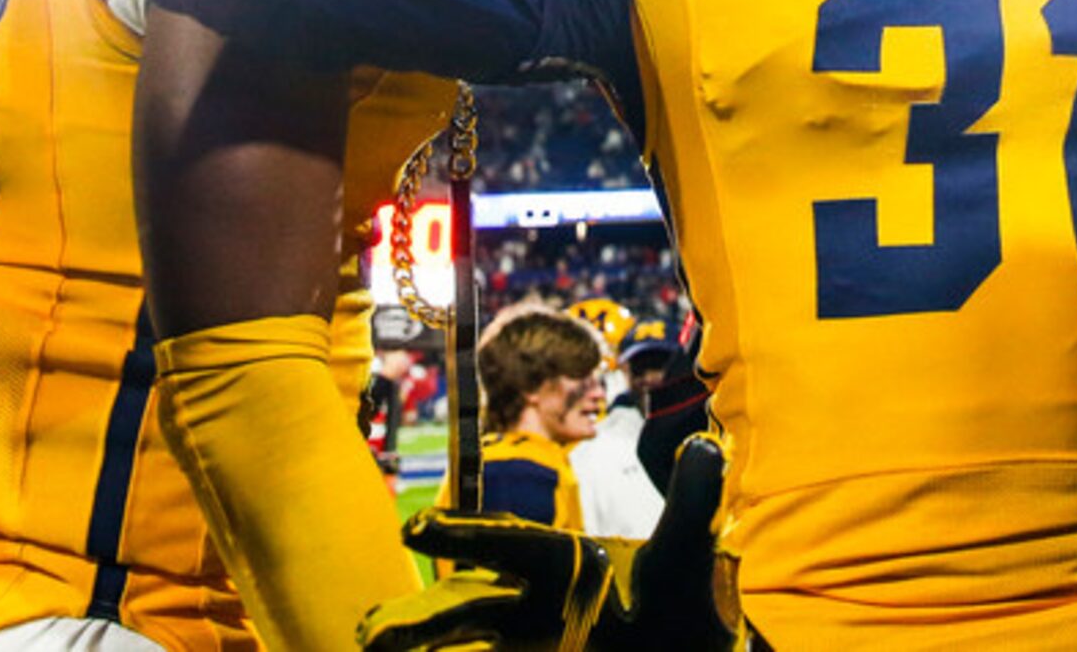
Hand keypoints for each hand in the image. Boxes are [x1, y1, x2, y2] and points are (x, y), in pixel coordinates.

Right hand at [361, 435, 734, 650]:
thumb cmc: (692, 608)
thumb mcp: (693, 557)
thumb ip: (693, 504)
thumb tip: (704, 446)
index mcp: (566, 563)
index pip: (511, 545)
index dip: (467, 536)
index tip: (417, 528)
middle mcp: (540, 605)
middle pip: (472, 606)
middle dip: (424, 617)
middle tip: (372, 632)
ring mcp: (537, 643)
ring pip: (468, 642)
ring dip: (423, 645)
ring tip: (375, 650)